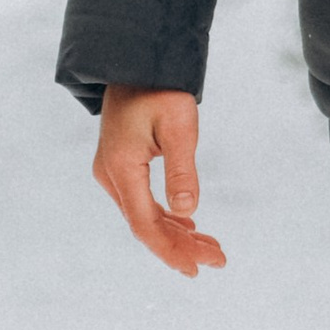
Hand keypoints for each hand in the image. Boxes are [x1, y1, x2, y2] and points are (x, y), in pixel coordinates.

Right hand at [93, 85, 226, 277]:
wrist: (137, 61)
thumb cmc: (160, 89)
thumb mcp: (179, 126)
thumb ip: (182, 169)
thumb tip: (187, 211)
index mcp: (122, 167)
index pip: (145, 223)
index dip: (170, 250)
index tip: (196, 268)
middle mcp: (111, 175)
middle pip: (145, 225)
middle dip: (180, 246)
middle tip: (218, 260)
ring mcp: (113, 172)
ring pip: (144, 216)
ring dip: (177, 234)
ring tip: (211, 248)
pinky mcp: (121, 167)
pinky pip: (142, 202)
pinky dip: (167, 217)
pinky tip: (189, 225)